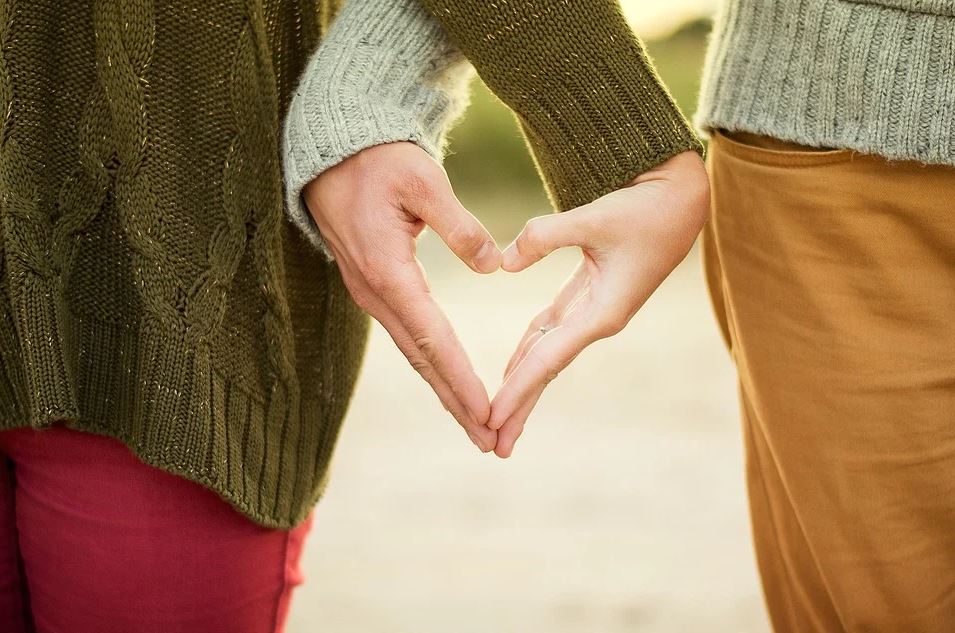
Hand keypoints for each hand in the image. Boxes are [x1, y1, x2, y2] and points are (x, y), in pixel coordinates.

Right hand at [303, 142, 501, 451]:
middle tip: (489, 440)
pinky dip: (431, 364)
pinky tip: (448, 381)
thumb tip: (493, 265)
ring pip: (413, 353)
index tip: (487, 412)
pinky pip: (407, 336)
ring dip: (444, 390)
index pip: (433, 338)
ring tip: (475, 424)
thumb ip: (459, 225)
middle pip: (422, 360)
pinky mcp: (374, 287)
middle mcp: (376, 293)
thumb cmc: (378, 161)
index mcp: (388, 271)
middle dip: (456, 403)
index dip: (461, 378)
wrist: (332, 153)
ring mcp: (371, 293)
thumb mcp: (423, 180)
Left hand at [489, 151, 709, 456]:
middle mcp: (597, 320)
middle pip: (546, 371)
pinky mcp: (589, 296)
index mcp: (603, 313)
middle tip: (492, 445)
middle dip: (519, 407)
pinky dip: (529, 351)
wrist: (681, 200)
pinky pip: (551, 332)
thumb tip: (502, 263)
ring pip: (547, 355)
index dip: (517, 390)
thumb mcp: (595, 217)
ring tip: (497, 419)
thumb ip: (545, 237)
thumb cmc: (646, 209)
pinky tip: (512, 370)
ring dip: (522, 386)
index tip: (491, 419)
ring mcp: (593, 311)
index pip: (548, 360)